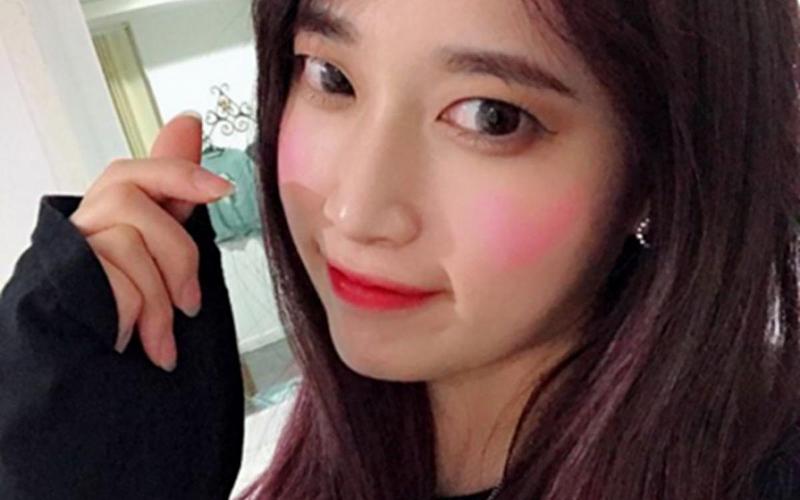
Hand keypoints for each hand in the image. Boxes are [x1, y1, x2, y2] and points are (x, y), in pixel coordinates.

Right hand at [69, 112, 234, 371]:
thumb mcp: (162, 251)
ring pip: (129, 243)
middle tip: (189, 302)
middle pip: (134, 203)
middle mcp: (83, 224)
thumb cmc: (125, 308)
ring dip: (159, 302)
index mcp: (111, 213)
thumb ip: (174, 189)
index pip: (137, 172)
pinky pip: (116, 282)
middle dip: (178, 257)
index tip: (222, 189)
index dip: (181, 173)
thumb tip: (187, 124)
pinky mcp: (60, 281)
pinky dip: (137, 317)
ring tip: (160, 336)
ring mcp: (68, 250)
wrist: (80, 364)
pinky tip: (131, 338)